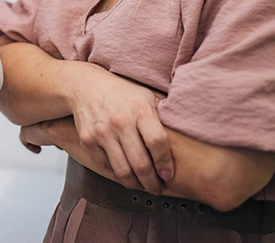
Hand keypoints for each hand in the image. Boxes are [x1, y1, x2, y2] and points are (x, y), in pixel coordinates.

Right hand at [65, 63, 173, 193]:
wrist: (86, 85)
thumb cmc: (121, 92)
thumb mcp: (145, 95)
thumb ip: (163, 114)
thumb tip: (189, 133)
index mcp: (139, 109)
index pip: (157, 143)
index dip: (165, 164)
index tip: (168, 175)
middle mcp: (120, 121)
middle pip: (141, 163)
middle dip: (152, 183)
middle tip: (157, 188)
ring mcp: (102, 131)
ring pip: (122, 170)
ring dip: (135, 184)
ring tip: (142, 186)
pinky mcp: (88, 139)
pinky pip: (106, 166)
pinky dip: (117, 174)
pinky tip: (124, 173)